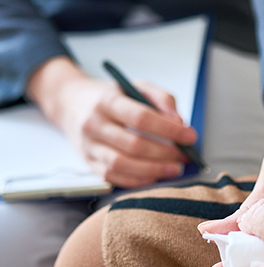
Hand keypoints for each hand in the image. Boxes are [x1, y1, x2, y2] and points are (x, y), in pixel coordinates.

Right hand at [28, 56, 197, 187]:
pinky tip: (154, 176)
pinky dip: (137, 181)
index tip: (190, 136)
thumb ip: (162, 99)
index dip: (169, 130)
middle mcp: (94, 124)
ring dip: (153, 170)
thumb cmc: (110, 96)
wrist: (71, 103)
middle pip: (133, 144)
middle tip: (184, 156)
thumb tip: (179, 122)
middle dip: (165, 153)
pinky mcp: (88, 163)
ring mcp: (89, 146)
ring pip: (122, 164)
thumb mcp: (136, 85)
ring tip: (174, 169)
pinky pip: (113, 177)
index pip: (141, 117)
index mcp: (107, 101)